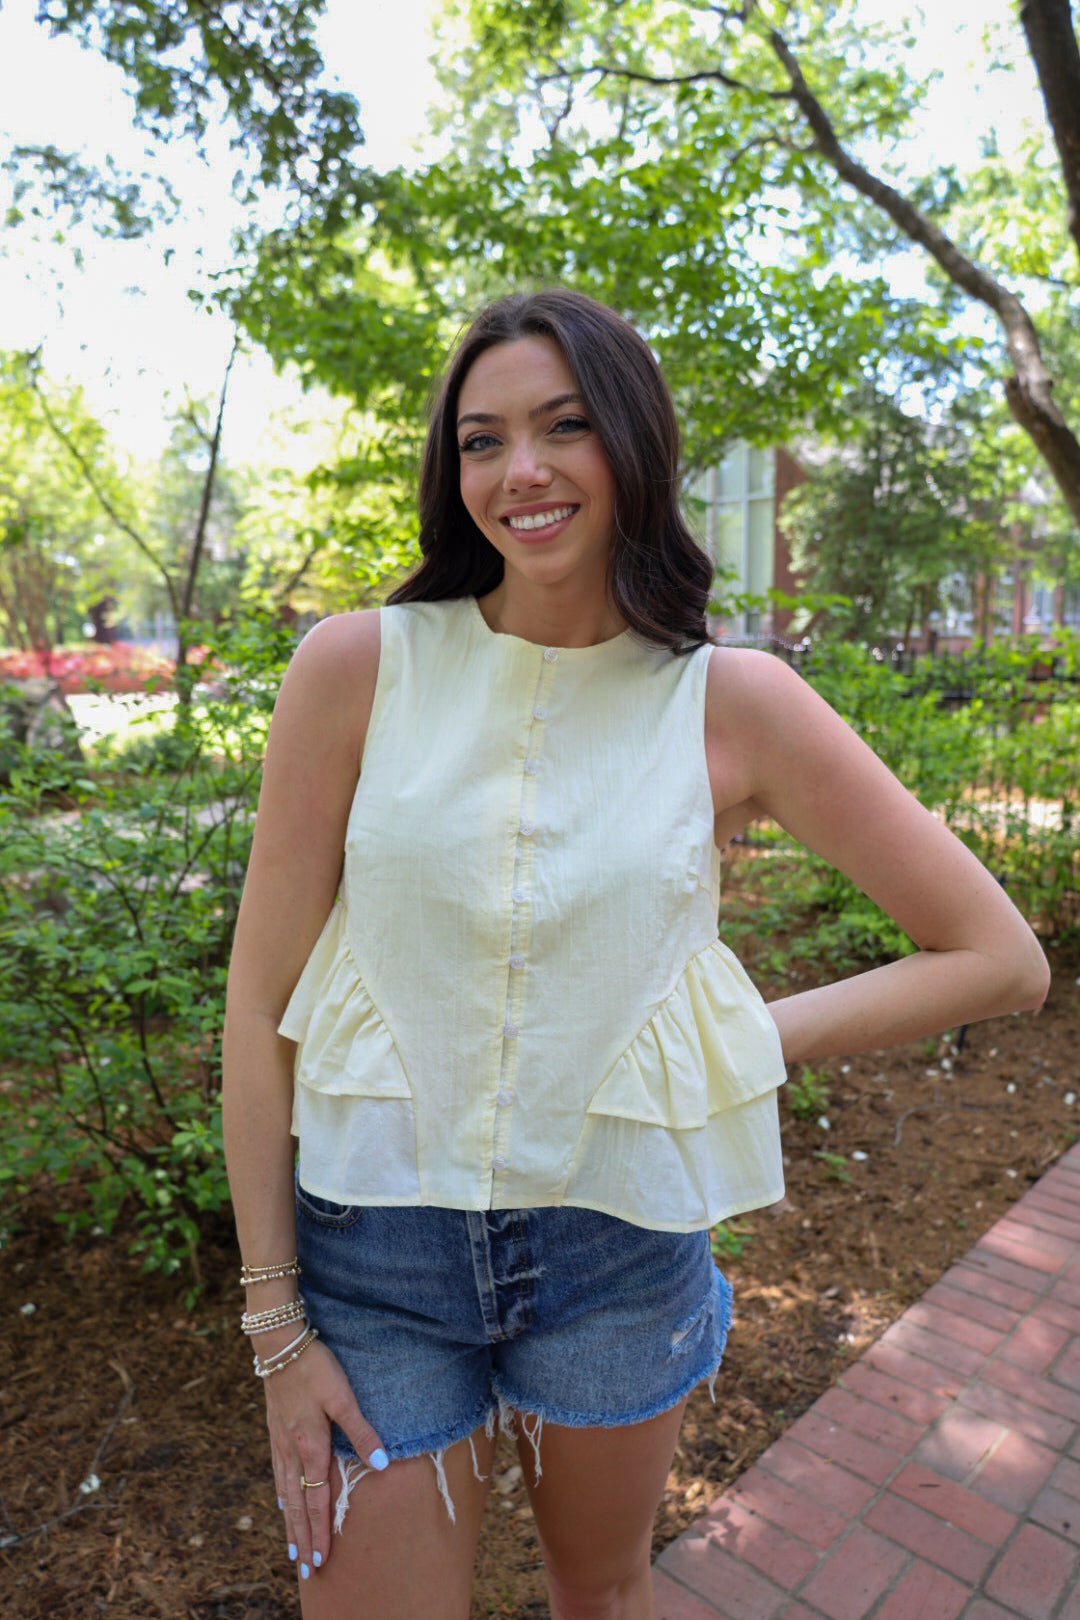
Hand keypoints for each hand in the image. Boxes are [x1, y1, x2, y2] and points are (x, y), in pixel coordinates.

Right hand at [263, 1336, 387, 1578]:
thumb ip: (362, 1431)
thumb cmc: (315, 1368)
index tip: (320, 1559)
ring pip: (285, 1492)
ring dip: (290, 1523)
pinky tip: (283, 1502)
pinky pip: (278, 1474)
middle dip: (302, 1538)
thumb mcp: (343, 1397)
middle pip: (298, 1504)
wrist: (280, 1344)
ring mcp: (280, 1442)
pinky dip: (281, 1496)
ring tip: (292, 1548)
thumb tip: (381, 1465)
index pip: (316, 1499)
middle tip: (305, 1570)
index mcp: (311, 1446)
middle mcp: (292, 1451)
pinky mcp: (275, 1430)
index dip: (319, 1530)